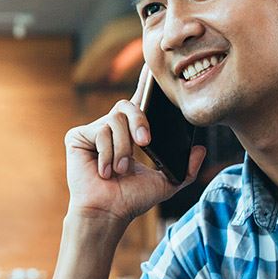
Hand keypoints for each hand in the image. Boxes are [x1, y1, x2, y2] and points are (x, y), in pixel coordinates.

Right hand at [63, 67, 205, 225]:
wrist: (108, 213)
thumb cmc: (131, 200)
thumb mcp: (166, 184)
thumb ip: (186, 169)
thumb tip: (200, 150)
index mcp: (131, 133)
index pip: (140, 101)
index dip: (145, 82)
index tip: (152, 65)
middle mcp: (112, 127)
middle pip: (129, 105)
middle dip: (140, 123)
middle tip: (145, 144)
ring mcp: (93, 130)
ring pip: (115, 120)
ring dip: (123, 149)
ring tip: (119, 170)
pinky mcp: (77, 136)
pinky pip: (100, 131)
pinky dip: (107, 153)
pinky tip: (104, 171)